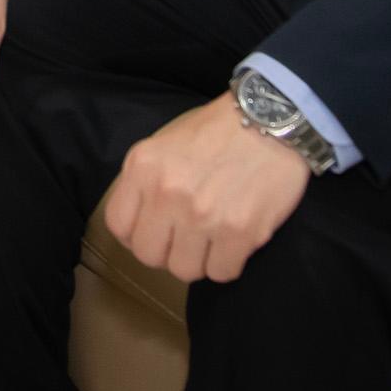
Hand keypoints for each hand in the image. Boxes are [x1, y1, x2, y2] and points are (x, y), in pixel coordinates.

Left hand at [101, 95, 313, 284]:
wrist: (272, 118)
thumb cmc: (218, 129)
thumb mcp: (165, 141)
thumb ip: (146, 179)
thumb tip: (140, 220)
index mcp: (143, 167)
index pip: (118, 226)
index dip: (136, 235)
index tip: (156, 231)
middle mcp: (167, 192)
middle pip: (149, 255)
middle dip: (167, 251)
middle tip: (187, 238)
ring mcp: (202, 214)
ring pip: (185, 271)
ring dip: (199, 260)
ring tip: (213, 238)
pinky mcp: (239, 231)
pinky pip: (221, 272)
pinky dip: (228, 263)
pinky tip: (235, 242)